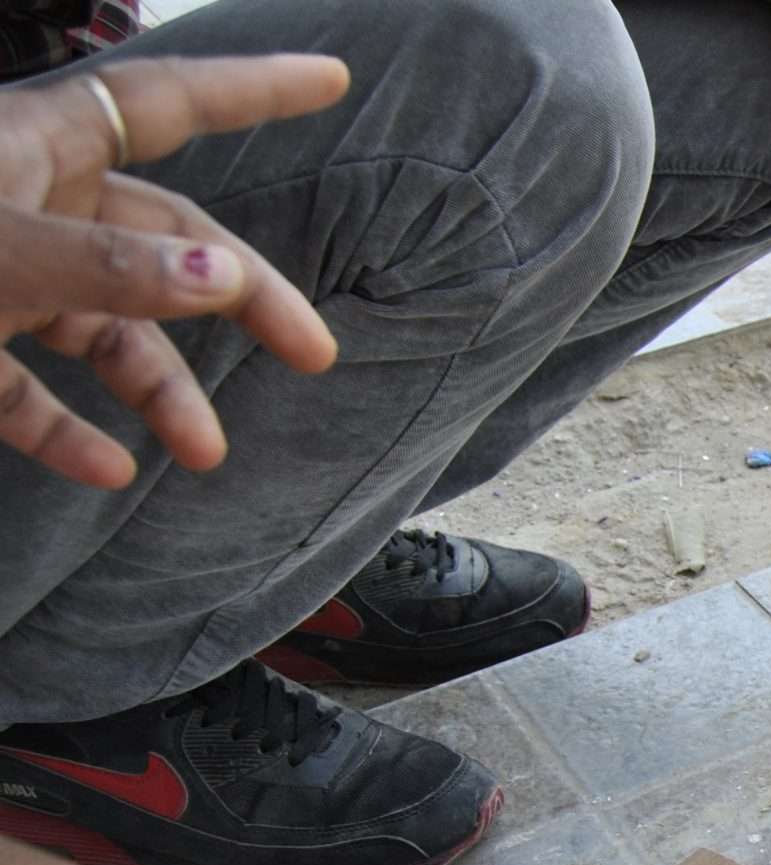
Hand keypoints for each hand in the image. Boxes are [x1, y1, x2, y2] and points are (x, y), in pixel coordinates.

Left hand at [0, 54, 347, 488]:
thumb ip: (108, 268)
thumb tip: (224, 276)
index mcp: (36, 145)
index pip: (171, 101)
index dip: (253, 87)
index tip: (331, 79)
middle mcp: (22, 200)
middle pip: (162, 238)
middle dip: (241, 299)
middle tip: (314, 354)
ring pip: (98, 326)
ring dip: (156, 390)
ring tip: (202, 453)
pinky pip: (19, 387)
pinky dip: (63, 428)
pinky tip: (105, 470)